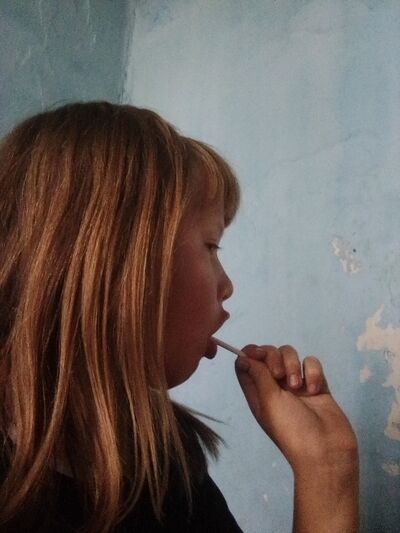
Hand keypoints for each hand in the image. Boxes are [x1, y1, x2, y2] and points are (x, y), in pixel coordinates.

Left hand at [235, 345, 358, 531]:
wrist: (326, 452)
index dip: (250, 353)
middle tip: (280, 376)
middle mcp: (274, 386)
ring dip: (294, 365)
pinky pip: (312, 363)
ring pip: (290, 355)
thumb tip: (242, 356)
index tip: (259, 355)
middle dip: (274, 357)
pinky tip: (315, 390)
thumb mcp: (268, 401)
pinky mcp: (316, 384)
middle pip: (268, 353)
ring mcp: (296, 384)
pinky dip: (313, 372)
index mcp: (257, 392)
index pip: (246, 362)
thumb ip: (257, 375)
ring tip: (298, 386)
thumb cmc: (291, 429)